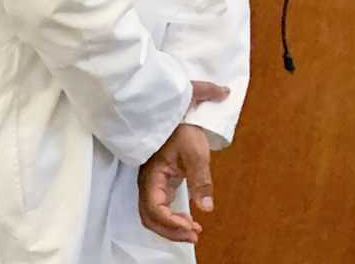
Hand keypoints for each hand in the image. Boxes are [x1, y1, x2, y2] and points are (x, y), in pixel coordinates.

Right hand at [139, 124, 214, 243]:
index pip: (154, 208)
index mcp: (152, 175)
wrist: (177, 118)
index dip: (171, 223)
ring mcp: (151, 184)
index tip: (193, 228)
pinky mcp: (159, 184)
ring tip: (194, 230)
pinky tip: (188, 220)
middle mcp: (148, 183)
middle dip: (170, 231)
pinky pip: (159, 209)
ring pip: (152, 215)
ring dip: (170, 228)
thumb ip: (200, 181)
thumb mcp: (196, 154)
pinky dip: (171, 220)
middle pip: (149, 217)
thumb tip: (206, 208)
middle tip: (195, 235)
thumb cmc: (184, 132)